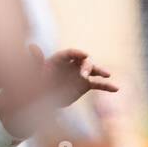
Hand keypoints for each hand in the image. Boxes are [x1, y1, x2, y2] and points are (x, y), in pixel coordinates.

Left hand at [0, 45, 116, 139]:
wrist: (40, 99)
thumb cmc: (36, 84)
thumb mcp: (35, 74)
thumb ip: (35, 60)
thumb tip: (31, 46)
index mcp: (59, 59)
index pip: (70, 53)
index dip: (77, 53)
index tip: (83, 55)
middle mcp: (72, 64)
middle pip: (83, 61)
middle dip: (86, 66)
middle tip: (85, 74)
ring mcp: (79, 74)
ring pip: (92, 70)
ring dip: (100, 72)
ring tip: (107, 75)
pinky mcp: (84, 84)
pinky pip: (97, 84)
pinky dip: (106, 86)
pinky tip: (116, 89)